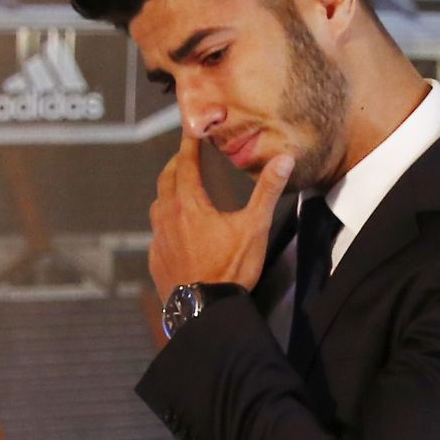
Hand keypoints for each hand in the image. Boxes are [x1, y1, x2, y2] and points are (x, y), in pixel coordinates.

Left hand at [149, 133, 295, 300]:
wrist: (204, 310)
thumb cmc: (229, 269)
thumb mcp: (254, 227)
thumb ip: (267, 191)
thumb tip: (283, 160)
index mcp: (189, 205)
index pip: (186, 164)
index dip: (189, 145)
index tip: (190, 130)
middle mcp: (168, 218)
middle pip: (165, 181)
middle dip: (175, 165)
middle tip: (184, 156)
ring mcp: (159, 240)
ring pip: (157, 206)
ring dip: (167, 193)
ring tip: (177, 189)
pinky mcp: (156, 260)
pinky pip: (156, 234)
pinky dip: (164, 223)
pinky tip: (174, 230)